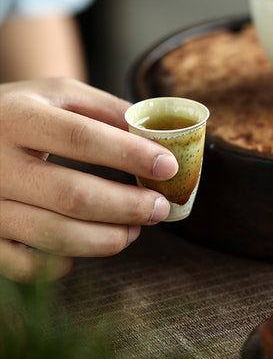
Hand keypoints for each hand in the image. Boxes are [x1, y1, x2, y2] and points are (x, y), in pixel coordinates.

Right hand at [0, 78, 177, 282]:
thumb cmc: (23, 112)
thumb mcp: (58, 94)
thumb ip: (106, 109)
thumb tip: (157, 138)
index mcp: (18, 118)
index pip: (81, 139)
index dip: (129, 155)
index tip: (168, 166)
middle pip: (72, 195)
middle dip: (126, 206)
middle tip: (159, 208)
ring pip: (53, 234)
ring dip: (105, 239)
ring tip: (134, 230)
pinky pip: (24, 264)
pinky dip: (63, 263)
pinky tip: (87, 245)